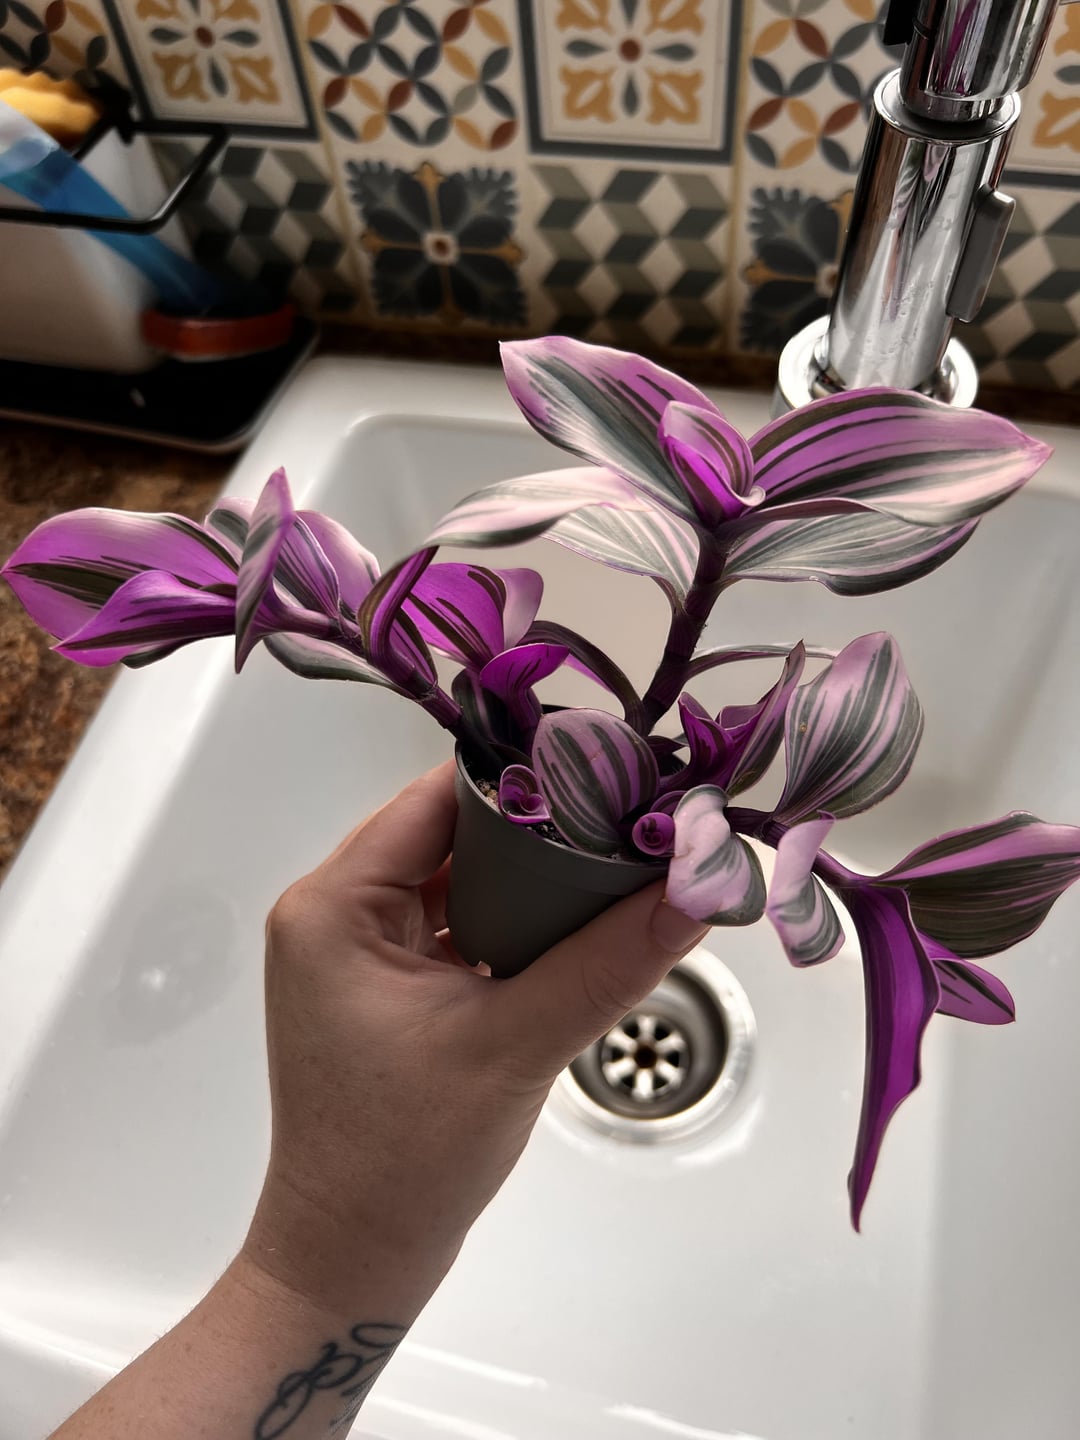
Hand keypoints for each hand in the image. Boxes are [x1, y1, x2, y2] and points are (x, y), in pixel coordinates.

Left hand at [242, 760, 709, 1317]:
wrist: (354, 1259)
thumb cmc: (405, 1160)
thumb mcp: (516, 1046)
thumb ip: (609, 962)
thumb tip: (695, 890)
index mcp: (334, 906)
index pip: (437, 799)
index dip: (527, 779)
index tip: (612, 772)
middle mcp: (334, 913)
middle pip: (451, 833)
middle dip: (541, 829)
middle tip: (631, 819)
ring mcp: (358, 952)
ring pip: (460, 878)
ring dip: (531, 880)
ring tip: (618, 865)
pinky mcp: (386, 986)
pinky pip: (458, 924)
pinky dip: (514, 924)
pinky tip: (578, 926)